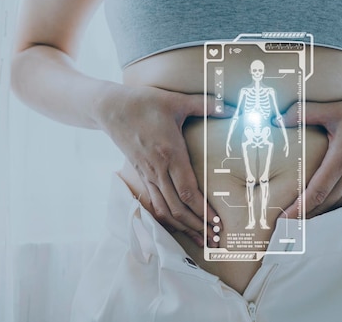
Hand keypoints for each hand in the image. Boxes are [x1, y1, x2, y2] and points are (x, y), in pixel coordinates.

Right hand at [99, 84, 231, 246]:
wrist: (109, 107)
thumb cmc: (145, 102)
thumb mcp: (177, 101)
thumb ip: (206, 104)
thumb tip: (231, 106)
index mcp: (170, 154)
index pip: (188, 190)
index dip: (203, 210)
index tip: (217, 223)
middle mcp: (158, 169)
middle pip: (178, 207)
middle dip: (198, 226)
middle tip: (216, 240)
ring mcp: (147, 174)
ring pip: (165, 210)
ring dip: (184, 227)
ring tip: (201, 240)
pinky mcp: (141, 175)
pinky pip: (154, 203)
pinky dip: (168, 219)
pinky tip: (179, 226)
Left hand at [280, 95, 341, 218]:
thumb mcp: (332, 109)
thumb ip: (302, 113)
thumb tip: (276, 119)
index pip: (317, 191)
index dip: (299, 208)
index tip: (284, 219)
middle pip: (325, 203)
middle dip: (303, 216)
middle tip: (284, 226)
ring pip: (337, 205)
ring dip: (318, 214)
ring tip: (297, 221)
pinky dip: (332, 206)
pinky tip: (319, 210)